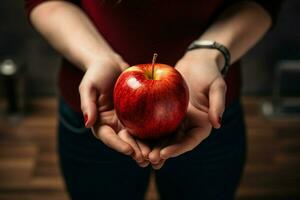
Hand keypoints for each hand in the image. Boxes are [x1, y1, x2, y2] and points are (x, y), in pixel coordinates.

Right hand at [79, 54, 149, 166]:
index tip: (129, 151)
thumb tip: (88, 124)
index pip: (108, 137)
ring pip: (137, 137)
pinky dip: (154, 132)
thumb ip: (87, 104)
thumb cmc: (96, 73)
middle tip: (146, 159)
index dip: (118, 145)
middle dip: (135, 151)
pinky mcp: (138, 114)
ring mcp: (127, 120)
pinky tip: (166, 138)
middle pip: (124, 141)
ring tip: (157, 155)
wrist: (110, 64)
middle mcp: (114, 125)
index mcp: (100, 122)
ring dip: (146, 147)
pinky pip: (146, 123)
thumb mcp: (88, 86)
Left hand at [148, 49, 226, 168]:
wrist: (196, 62)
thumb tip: (217, 124)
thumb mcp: (217, 85)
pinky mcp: (165, 111)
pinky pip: (154, 121)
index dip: (177, 149)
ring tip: (140, 154)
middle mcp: (187, 125)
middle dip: (162, 153)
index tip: (164, 154)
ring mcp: (175, 119)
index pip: (189, 141)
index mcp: (201, 124)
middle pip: (174, 143)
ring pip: (163, 136)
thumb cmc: (209, 72)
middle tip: (148, 159)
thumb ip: (218, 104)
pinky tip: (133, 135)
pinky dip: (146, 129)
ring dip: (152, 146)